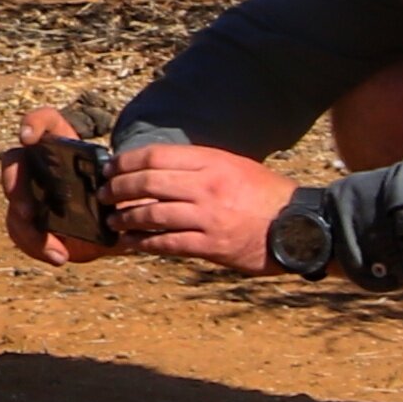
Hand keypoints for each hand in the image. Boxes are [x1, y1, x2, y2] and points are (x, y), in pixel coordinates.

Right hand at [0, 108, 118, 263]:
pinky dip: (37, 247)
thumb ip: (127, 193)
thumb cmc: (119, 201)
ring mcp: (30, 192)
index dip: (32, 124)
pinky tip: (58, 256)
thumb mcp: (127, 193)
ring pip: (14, 203)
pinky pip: (20, 230)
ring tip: (54, 248)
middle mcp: (40, 166)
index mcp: (65, 147)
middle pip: (14, 161)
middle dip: (15, 184)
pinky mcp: (27, 218)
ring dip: (27, 227)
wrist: (113, 227)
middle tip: (29, 211)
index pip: (45, 122)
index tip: (28, 138)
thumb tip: (130, 202)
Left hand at [107, 144, 295, 273]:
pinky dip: (143, 242)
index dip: (126, 162)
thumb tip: (157, 169)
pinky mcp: (211, 245)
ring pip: (152, 214)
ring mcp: (208, 217)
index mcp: (211, 161)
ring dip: (125, 217)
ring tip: (112, 220)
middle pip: (147, 182)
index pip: (156, 156)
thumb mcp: (234, 165)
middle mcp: (206, 186)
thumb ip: (199, 165)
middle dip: (117, 188)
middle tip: (102, 194)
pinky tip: (130, 242)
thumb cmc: (266, 195)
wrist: (300, 226)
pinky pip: (168, 243)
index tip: (110, 168)